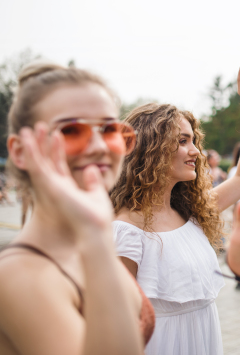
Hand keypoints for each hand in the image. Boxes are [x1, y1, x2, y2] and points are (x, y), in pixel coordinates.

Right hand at [18, 124, 114, 239]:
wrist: (96, 228)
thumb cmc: (97, 216)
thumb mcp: (96, 193)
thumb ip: (92, 181)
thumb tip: (92, 168)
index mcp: (66, 187)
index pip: (58, 164)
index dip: (56, 149)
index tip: (58, 134)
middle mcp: (55, 186)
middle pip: (46, 160)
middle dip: (42, 143)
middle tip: (40, 126)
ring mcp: (51, 187)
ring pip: (38, 162)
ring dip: (32, 145)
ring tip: (28, 129)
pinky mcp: (50, 187)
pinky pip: (37, 167)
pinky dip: (32, 153)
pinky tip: (27, 140)